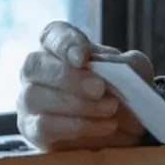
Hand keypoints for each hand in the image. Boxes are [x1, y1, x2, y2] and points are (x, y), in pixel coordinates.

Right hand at [17, 21, 154, 150]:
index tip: (82, 58)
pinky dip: (77, 126)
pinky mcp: (34, 129)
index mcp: (61, 47)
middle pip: (35, 65)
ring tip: (111, 108)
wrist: (130, 125)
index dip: (64, 44)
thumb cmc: (125, 89)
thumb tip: (100, 64)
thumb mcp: (134, 70)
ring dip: (78, 104)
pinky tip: (105, 126)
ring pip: (36, 96)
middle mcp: (37, 71)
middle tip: (100, 89)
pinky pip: (43, 126)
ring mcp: (30, 100)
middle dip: (69, 78)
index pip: (52, 34)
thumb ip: (121, 62)